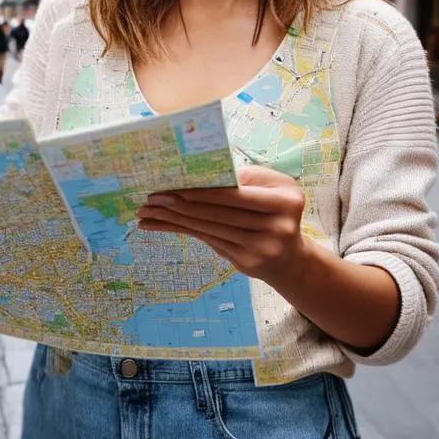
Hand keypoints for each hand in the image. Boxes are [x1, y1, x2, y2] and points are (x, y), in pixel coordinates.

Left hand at [136, 165, 306, 282]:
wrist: (289, 258)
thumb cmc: (275, 211)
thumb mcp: (271, 187)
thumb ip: (244, 179)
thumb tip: (199, 174)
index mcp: (285, 200)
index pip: (235, 194)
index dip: (202, 191)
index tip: (172, 186)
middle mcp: (278, 226)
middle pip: (219, 212)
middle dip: (181, 204)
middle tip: (152, 198)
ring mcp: (263, 248)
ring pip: (209, 228)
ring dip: (174, 219)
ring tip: (148, 212)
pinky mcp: (247, 263)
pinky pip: (208, 241)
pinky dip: (183, 231)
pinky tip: (162, 225)